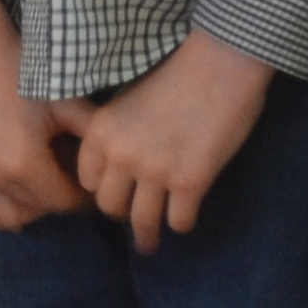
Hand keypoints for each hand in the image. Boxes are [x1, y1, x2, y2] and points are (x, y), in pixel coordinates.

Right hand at [0, 0, 88, 230]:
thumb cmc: (21, 71)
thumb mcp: (67, 103)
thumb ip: (94, 139)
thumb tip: (113, 171)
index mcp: (25, 163)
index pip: (65, 203)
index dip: (83, 197)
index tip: (88, 183)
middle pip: (39, 211)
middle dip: (57, 200)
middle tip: (64, 178)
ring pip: (8, 217)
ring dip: (29, 208)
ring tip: (38, 187)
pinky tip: (9, 197)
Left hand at [64, 29, 275, 251]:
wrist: (219, 62)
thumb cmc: (177, 74)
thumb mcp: (128, 100)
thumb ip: (118, 131)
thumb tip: (119, 161)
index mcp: (102, 131)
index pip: (88, 180)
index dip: (101, 189)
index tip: (114, 194)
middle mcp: (121, 155)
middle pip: (110, 206)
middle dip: (122, 213)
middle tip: (134, 217)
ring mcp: (155, 171)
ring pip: (142, 221)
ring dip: (148, 235)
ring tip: (150, 244)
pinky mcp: (190, 181)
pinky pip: (179, 221)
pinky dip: (182, 224)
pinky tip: (185, 220)